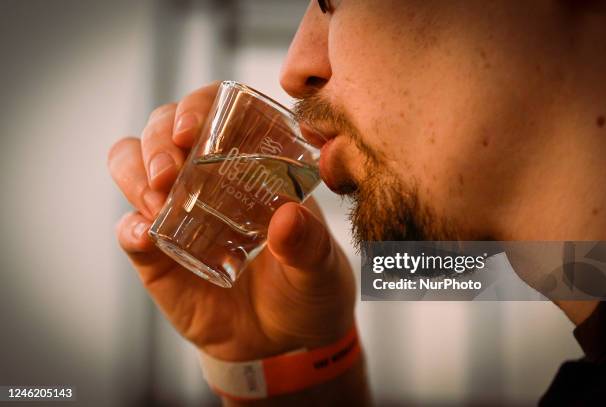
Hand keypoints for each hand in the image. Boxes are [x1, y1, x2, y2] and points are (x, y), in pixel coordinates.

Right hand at [107, 82, 355, 360]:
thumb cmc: (308, 287)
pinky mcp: (157, 254)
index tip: (191, 128)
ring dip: (135, 174)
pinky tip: (145, 236)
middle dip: (157, 141)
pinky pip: (129, 229)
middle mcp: (207, 177)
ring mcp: (178, 212)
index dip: (197, 106)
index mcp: (251, 163)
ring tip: (158, 201)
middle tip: (171, 172)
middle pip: (162, 131)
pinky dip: (130, 227)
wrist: (285, 339)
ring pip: (133, 166)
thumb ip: (310, 245)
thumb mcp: (320, 266)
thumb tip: (288, 217)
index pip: (216, 111)